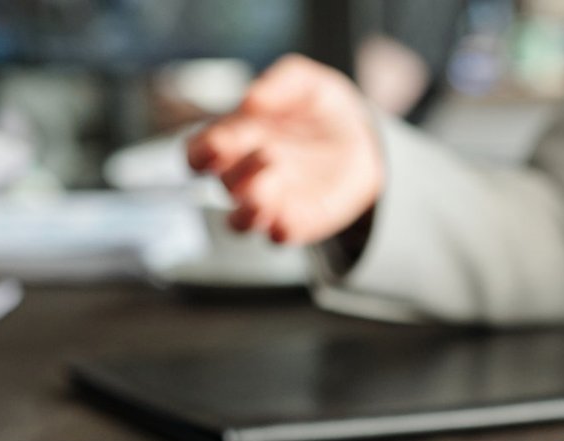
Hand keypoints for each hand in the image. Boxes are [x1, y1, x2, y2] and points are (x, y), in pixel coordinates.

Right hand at [189, 55, 384, 244]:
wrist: (365, 142)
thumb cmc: (321, 108)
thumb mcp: (308, 83)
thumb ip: (280, 82)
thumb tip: (250, 99)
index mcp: (235, 138)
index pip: (198, 153)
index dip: (201, 152)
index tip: (219, 143)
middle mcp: (245, 174)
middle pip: (224, 184)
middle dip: (241, 172)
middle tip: (270, 153)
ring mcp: (269, 203)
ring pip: (240, 221)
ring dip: (248, 211)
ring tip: (272, 188)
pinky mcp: (295, 223)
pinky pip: (278, 235)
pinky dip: (280, 229)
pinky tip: (290, 216)